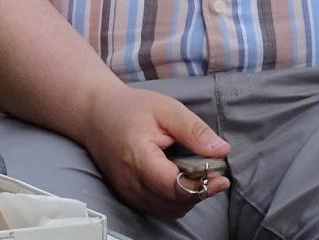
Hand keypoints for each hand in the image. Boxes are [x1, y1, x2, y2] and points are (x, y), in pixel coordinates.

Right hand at [73, 82, 230, 220]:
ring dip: (189, 198)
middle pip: (173, 202)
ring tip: (203, 175)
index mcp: (139, 159)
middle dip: (200, 191)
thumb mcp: (167, 109)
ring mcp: (128, 193)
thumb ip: (194, 131)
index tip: (222, 178)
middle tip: (217, 173)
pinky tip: (185, 180)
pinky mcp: (129, 196)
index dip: (201, 186)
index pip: (173, 187)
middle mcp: (131, 183)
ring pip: (168, 210)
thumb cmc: (130, 108)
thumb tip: (222, 150)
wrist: (95, 115)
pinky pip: (158, 208)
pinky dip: (176, 199)